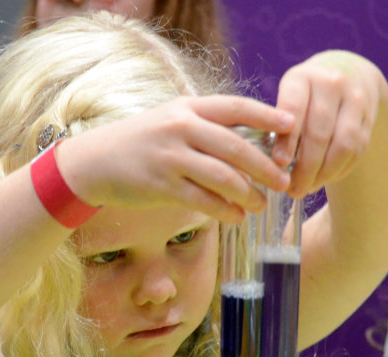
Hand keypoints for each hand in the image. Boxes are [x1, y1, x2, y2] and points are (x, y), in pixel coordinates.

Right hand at [60, 95, 295, 222]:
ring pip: (221, 176)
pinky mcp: (160, 185)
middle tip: (284, 181)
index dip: (267, 115)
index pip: (235, 107)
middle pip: (235, 146)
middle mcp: (180, 128)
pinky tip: (237, 217)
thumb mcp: (171, 122)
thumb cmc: (141, 143)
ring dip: (247, 193)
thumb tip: (249, 146)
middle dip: (265, 166)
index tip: (292, 125)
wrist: (95, 162)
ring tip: (261, 205)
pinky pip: (201, 200)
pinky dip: (224, 210)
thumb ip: (205, 129)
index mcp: (188, 107)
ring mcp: (169, 157)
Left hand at [271, 51, 381, 197]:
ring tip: (308, 188)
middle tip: (293, 190)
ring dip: (324, 174)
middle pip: (319, 134)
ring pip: (343, 145)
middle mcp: (332, 83)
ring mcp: (356, 99)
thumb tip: (272, 166)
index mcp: (302, 78)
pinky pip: (357, 150)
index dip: (287, 140)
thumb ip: (278, 126)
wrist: (347, 73)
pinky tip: (325, 179)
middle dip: (305, 169)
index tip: (280, 164)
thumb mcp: (287, 100)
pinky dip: (340, 170)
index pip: (294, 109)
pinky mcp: (370, 116)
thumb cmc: (305, 97)